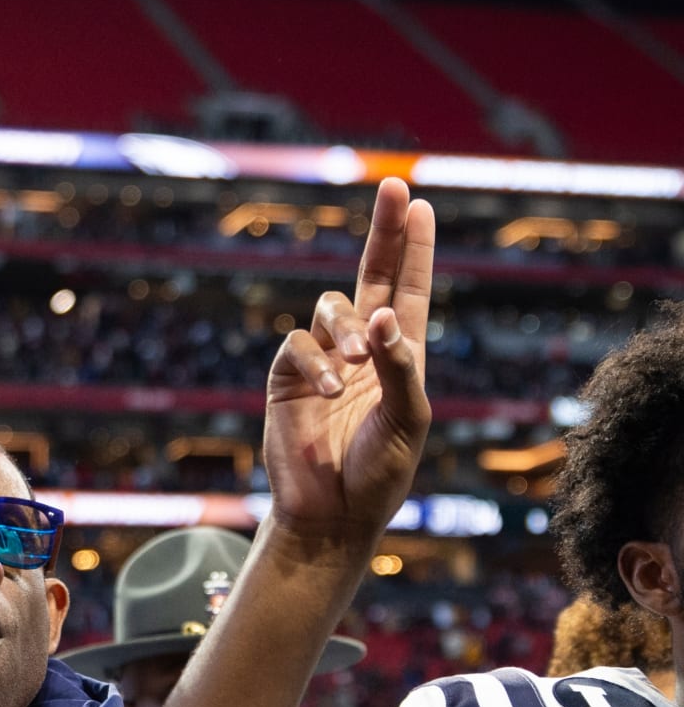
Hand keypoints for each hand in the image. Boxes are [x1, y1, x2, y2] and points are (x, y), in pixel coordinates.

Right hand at [263, 178, 433, 540]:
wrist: (331, 515)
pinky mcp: (286, 380)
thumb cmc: (380, 472)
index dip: (413, 248)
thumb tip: (382, 318)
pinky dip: (316, 363)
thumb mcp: (407, 419)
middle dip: (383, 233)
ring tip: (358, 360)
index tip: (418, 203)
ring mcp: (322, 361)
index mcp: (401, 356)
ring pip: (330, 308)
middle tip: (395, 190)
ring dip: (347, 325)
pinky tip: (332, 391)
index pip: (409, 290)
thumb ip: (400, 367)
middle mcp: (362, 350)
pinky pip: (297, 348)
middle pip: (371, 276)